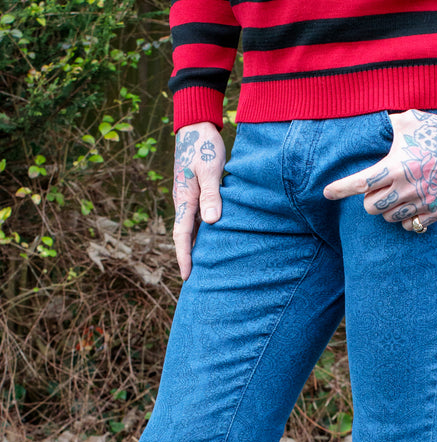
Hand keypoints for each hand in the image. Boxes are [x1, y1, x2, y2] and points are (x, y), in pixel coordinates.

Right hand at [172, 122, 225, 279]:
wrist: (195, 124)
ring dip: (197, 246)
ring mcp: (189, 196)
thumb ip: (212, 195)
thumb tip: (212, 223)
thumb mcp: (211, 170)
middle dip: (189, 257)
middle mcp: (184, 201)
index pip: (182, 235)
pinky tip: (213, 239)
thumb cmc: (204, 145)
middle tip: (197, 280)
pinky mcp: (196, 191)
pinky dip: (204, 231)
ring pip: (192, 227)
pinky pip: (199, 217)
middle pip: (185, 236)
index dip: (184, 257)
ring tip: (207, 265)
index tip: (187, 277)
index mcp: (184, 199)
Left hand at [323, 109, 436, 230]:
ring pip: (389, 219)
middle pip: (371, 208)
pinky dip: (406, 220)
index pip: (360, 183)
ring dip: (388, 209)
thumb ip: (386, 124)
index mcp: (396, 166)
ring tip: (399, 194)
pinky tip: (412, 206)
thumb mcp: (410, 120)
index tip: (327, 193)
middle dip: (370, 200)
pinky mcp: (436, 212)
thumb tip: (367, 122)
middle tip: (379, 189)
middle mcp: (406, 188)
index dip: (340, 189)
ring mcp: (422, 202)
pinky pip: (410, 226)